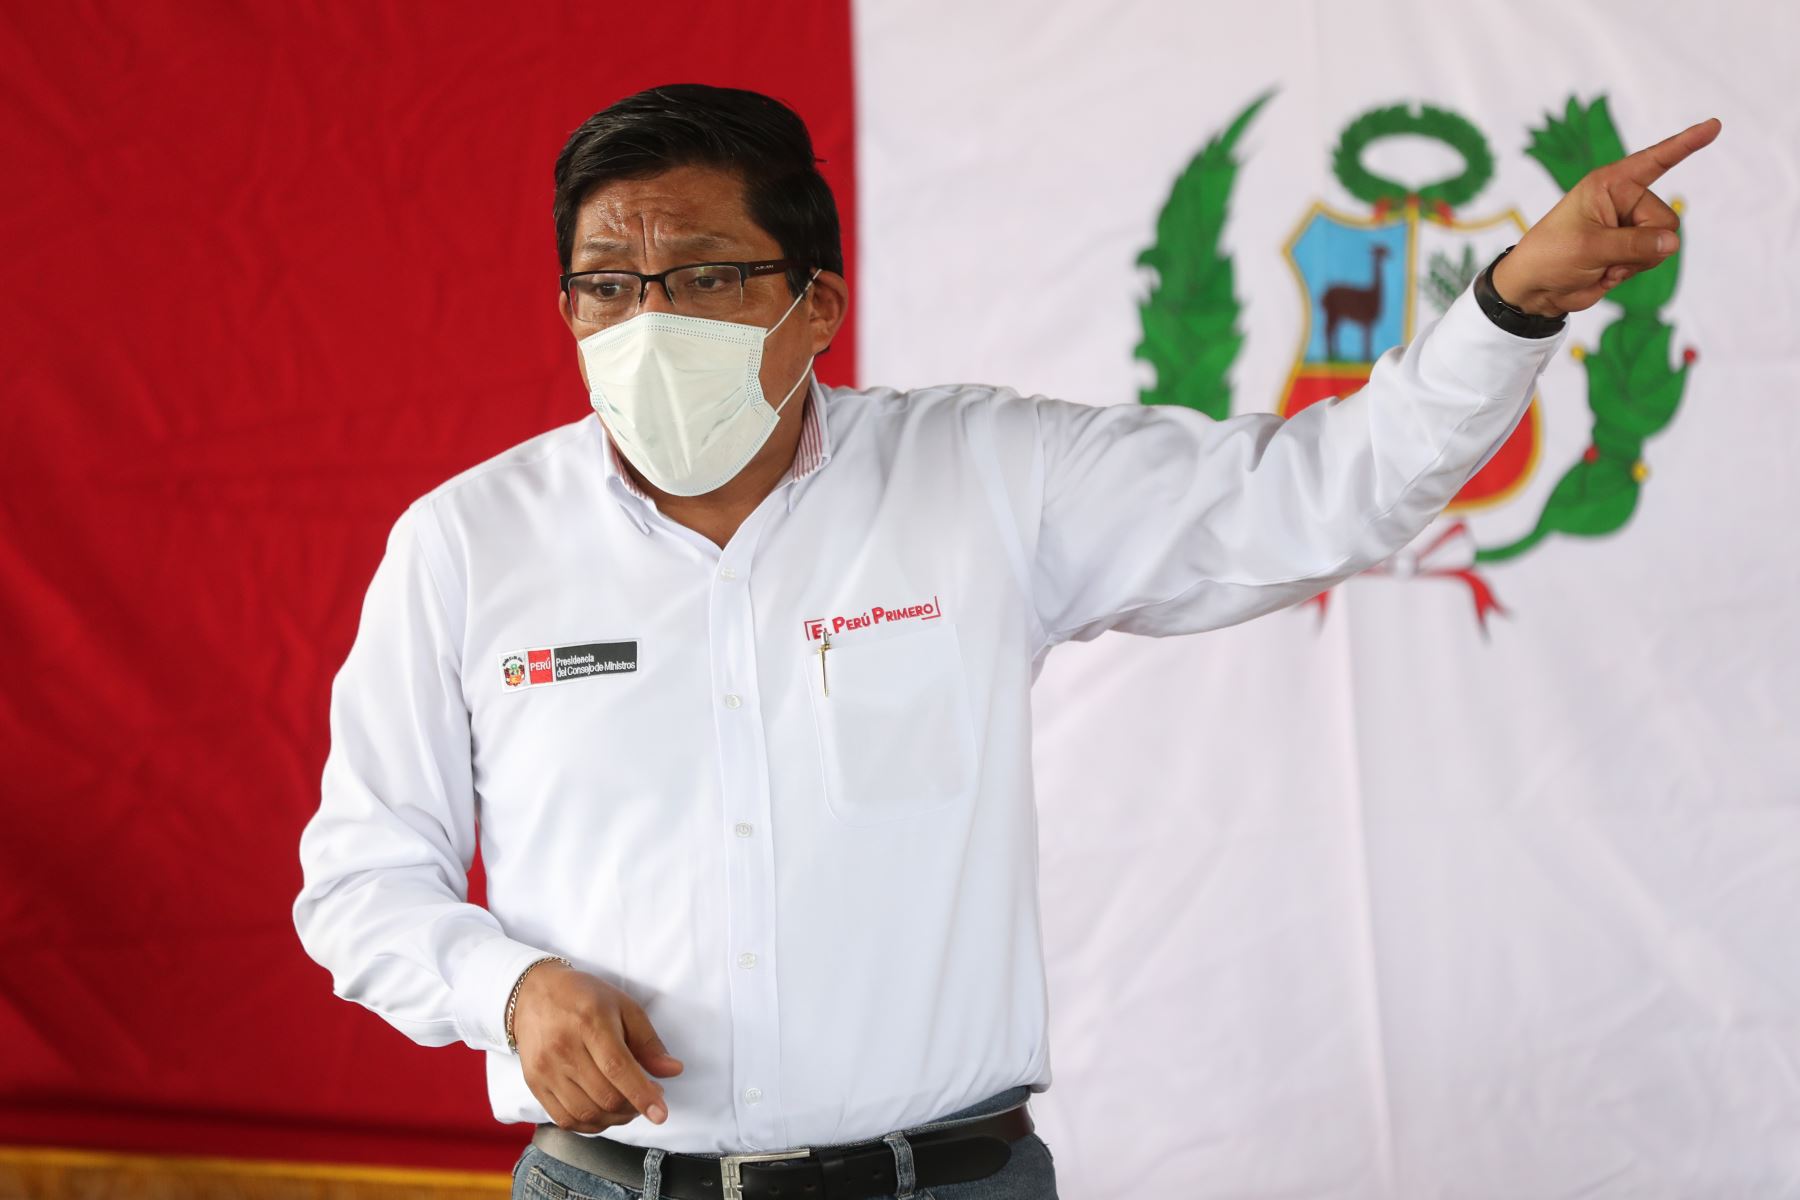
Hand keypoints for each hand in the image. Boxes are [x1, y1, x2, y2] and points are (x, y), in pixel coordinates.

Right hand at [512, 961, 685, 1132]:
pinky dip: (590, 1125)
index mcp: (590, 1022)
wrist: (532, 995)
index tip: (660, 1114)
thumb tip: (673, 1070)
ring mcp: (546, 1069)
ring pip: (586, 1113)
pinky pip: (565, 1119)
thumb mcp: (623, 1006)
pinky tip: (604, 1112)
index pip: (618, 1068)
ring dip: (615, 1119)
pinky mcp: (535, 1084)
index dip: (642, 1094)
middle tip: (648, 1098)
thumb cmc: (584, 997)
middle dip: (634, 1107)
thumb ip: (648, 1041)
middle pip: (604, 1095)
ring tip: (628, 1105)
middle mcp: (564, 1048)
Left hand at [1492, 117, 1720, 318]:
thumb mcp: (1589, 247)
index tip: (1714, 125)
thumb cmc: (1551, 256)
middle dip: (1641, 244)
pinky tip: (1606, 271)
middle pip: (1665, 220)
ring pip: (1664, 243)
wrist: (1535, 288)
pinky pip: (1653, 258)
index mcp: (1610, 184)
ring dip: (1636, 260)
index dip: (1686, 144)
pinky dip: (1632, 270)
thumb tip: (1671, 243)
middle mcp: (1624, 199)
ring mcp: (1629, 225)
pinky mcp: (1631, 248)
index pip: (1655, 160)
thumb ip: (1634, 244)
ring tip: (1602, 262)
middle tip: (1604, 253)